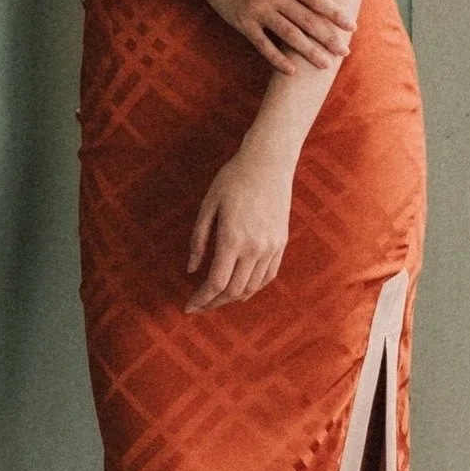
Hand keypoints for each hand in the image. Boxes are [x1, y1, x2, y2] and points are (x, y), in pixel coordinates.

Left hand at [187, 143, 294, 310]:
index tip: (188, 307)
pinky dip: (254, 287)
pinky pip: (268, 276)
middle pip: (233, 290)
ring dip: (233, 298)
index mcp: (233, 238)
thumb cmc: (233, 179)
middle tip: (199, 306)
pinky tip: (241, 289)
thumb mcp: (208, 206)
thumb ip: (198, 240)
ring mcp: (271, 247)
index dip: (201, 299)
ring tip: (216, 299)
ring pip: (252, 287)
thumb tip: (191, 270)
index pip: (216, 282)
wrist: (268, 163)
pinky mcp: (281, 243)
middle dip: (214, 302)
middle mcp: (255, 248)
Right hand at [188, 0, 353, 73]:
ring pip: (288, 35)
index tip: (351, 26)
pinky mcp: (242, 23)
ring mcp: (256, 10)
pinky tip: (292, 70)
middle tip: (345, 52)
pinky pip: (262, 45)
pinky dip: (277, 59)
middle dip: (328, 37)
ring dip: (309, 52)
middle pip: (306, 20)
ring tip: (326, 64)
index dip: (335, 13)